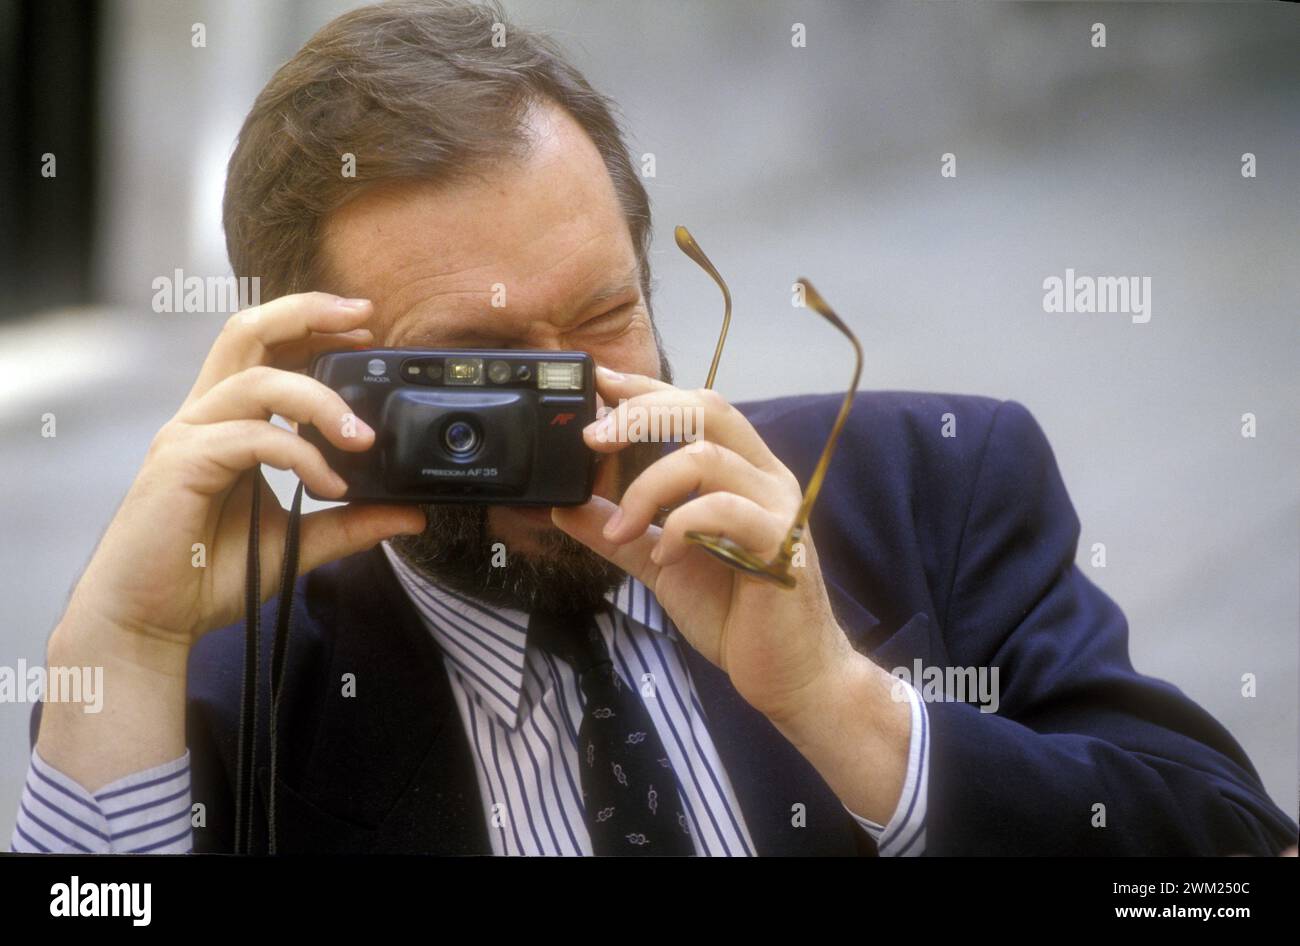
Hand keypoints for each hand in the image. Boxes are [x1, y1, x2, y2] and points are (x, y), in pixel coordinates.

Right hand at [63, 292, 426, 652]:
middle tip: (366, 319)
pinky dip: (301, 456)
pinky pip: (252, 438)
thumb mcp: (298, 542)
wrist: (151, 620)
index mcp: (227, 421)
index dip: (314, 325)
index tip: (368, 329)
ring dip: (320, 400)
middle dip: (309, 313)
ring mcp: (188, 436)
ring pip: (257, 381)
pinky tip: (330, 485)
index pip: (266, 347)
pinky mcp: (181, 464)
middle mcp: (204, 417)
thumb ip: (350, 522)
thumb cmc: (209, 575)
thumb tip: (410, 513)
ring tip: (364, 438)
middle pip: (247, 331)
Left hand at [552, 366, 862, 727]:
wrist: (788, 675)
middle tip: (593, 440)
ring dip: (647, 487)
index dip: (647, 389)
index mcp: (741, 472)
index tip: (598, 383)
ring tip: (622, 528)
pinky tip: (663, 556)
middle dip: (643, 414)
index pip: (696, 407)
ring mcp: (779, 507)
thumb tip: (562, 508)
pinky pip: (725, 511)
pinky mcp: (782, 544)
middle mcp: (765, 477)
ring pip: (708, 458)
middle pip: (707, 409)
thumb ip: (617, 533)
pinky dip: (680, 526)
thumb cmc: (734, 614)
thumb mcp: (660, 563)